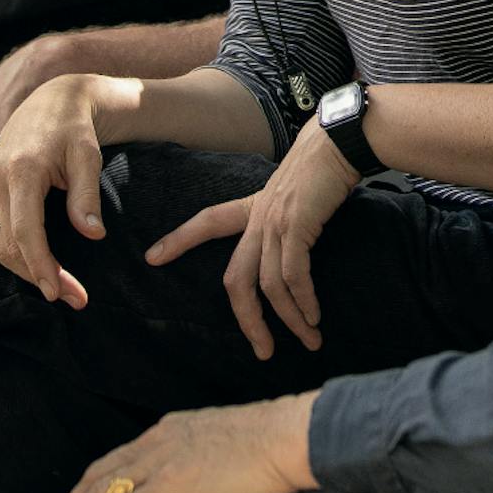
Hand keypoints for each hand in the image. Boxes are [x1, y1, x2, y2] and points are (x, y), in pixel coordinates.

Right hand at [0, 72, 133, 305]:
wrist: (52, 101)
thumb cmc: (75, 128)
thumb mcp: (88, 155)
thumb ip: (87, 194)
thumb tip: (93, 235)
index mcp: (21, 170)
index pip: (25, 231)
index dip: (40, 266)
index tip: (60, 292)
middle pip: (8, 245)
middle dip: (38, 276)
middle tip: (73, 298)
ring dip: (24, 271)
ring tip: (60, 288)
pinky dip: (13, 256)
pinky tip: (39, 267)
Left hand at [69, 395, 316, 492]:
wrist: (284, 433)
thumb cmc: (265, 440)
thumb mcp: (217, 440)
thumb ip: (190, 457)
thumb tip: (185, 477)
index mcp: (167, 432)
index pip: (114, 462)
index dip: (91, 485)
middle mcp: (157, 444)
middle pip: (101, 477)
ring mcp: (162, 465)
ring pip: (108, 491)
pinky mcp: (173, 485)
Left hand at [146, 117, 359, 359]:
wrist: (341, 141)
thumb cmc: (324, 165)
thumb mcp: (295, 192)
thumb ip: (286, 217)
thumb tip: (293, 243)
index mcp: (254, 206)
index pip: (208, 221)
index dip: (180, 239)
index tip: (151, 258)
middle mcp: (259, 216)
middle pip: (236, 279)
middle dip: (248, 321)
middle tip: (263, 351)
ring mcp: (275, 221)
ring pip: (269, 285)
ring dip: (290, 319)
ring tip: (309, 339)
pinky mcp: (297, 225)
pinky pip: (293, 275)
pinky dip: (303, 301)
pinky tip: (314, 315)